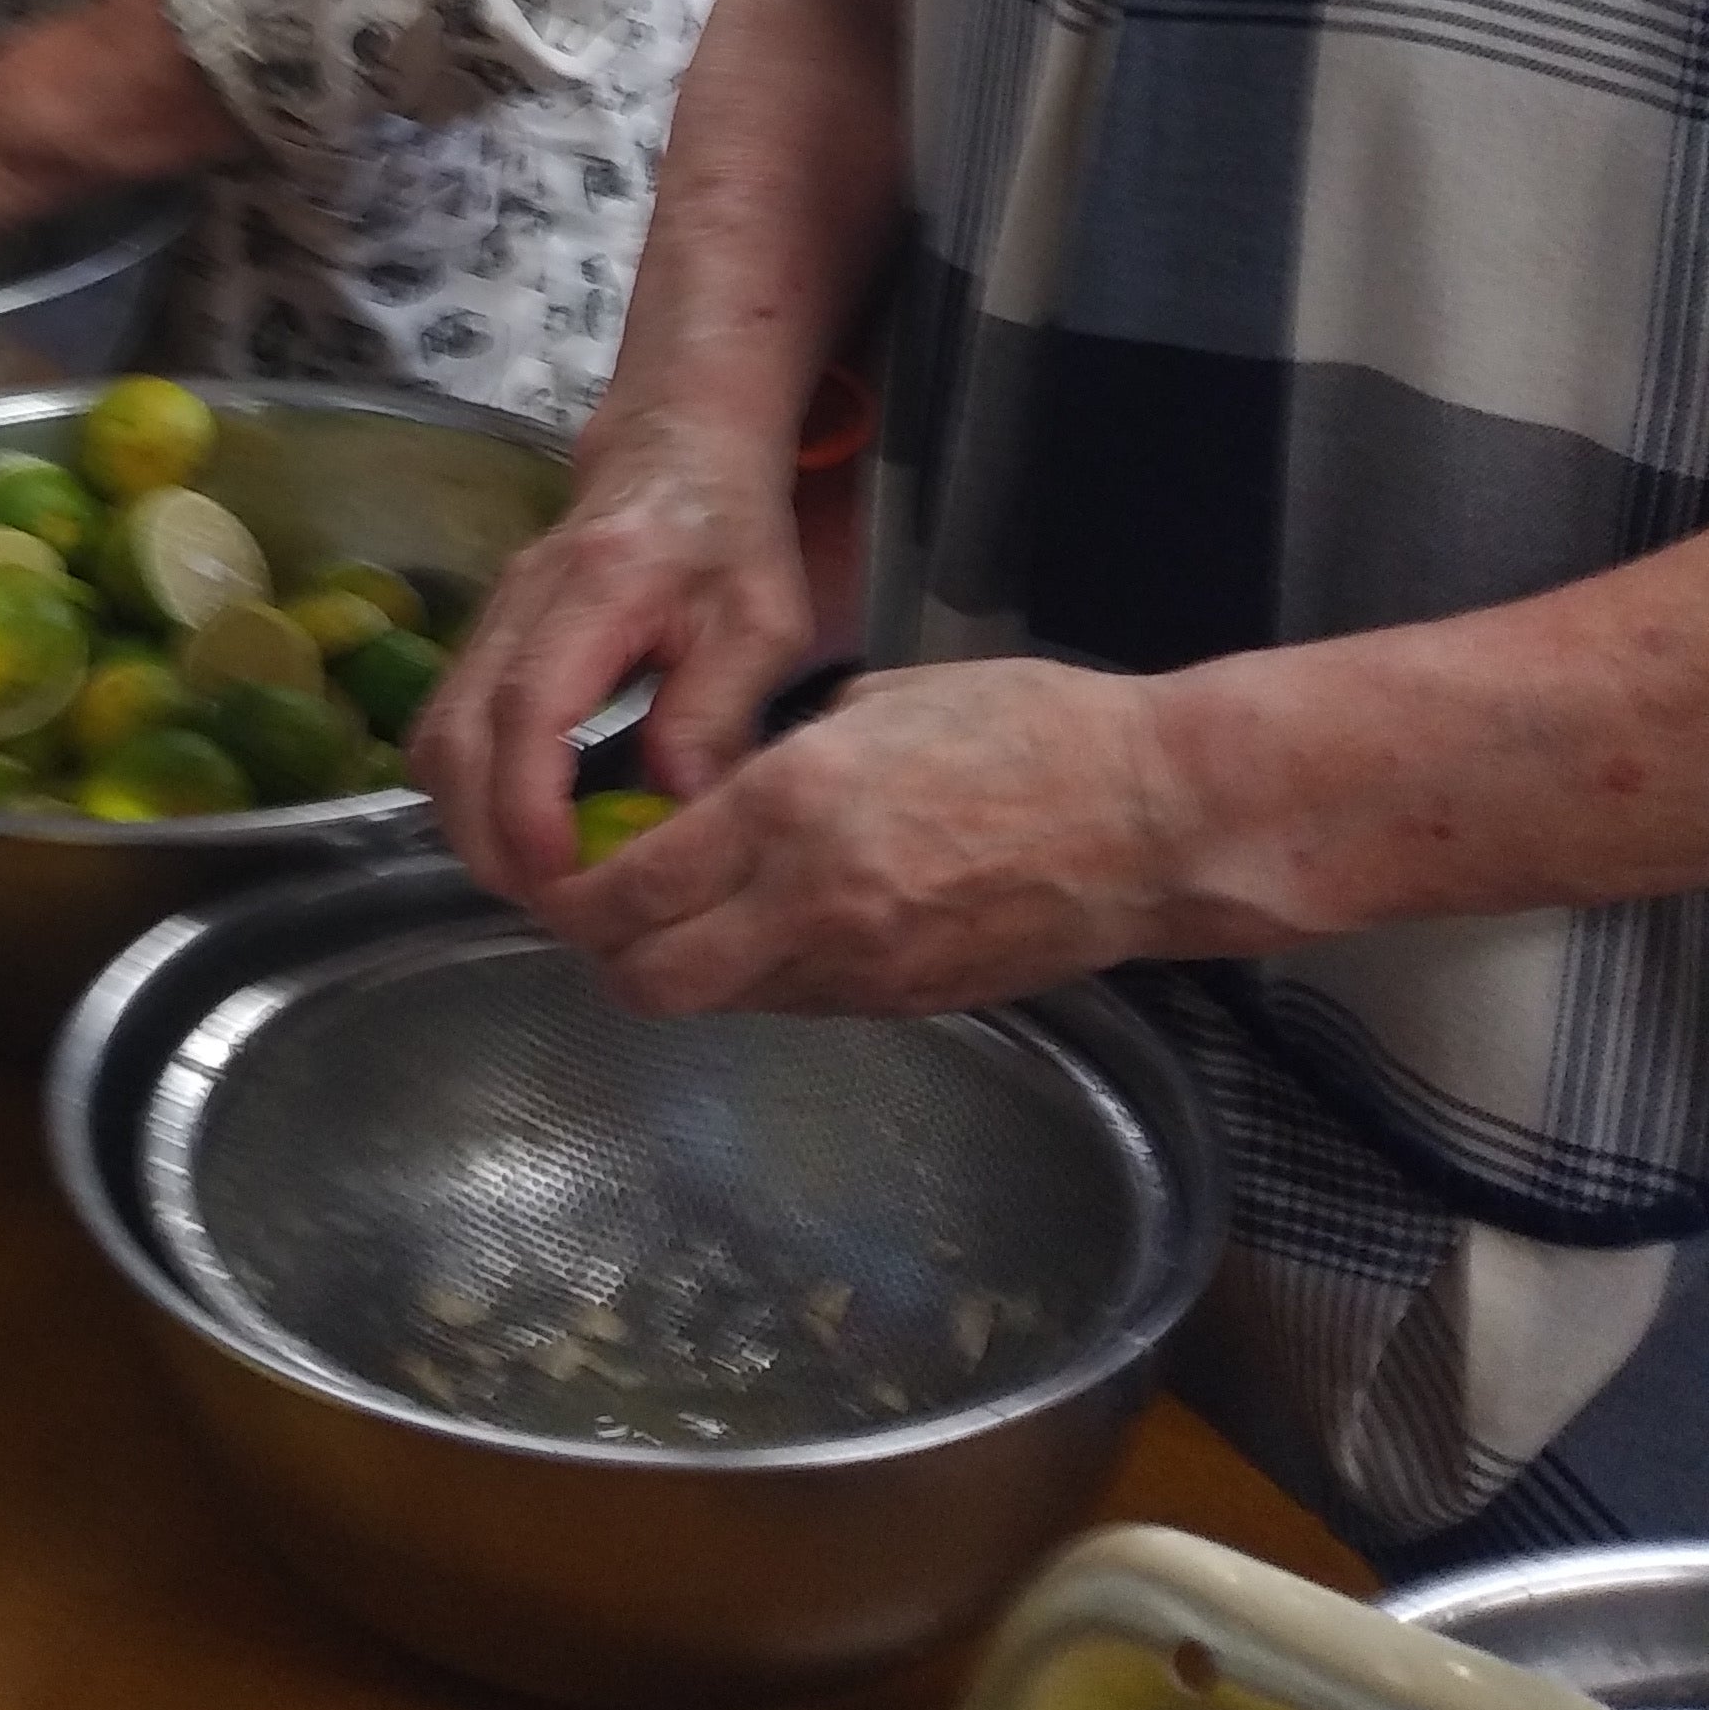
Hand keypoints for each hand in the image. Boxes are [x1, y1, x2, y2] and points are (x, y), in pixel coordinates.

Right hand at [415, 411, 815, 904]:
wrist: (677, 448)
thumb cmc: (730, 533)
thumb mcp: (762, 619)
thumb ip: (719, 710)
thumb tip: (675, 812)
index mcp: (596, 586)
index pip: (530, 705)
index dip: (529, 802)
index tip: (560, 877)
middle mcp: (520, 599)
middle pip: (455, 732)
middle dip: (486, 836)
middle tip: (550, 905)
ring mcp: (490, 616)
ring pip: (434, 735)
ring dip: (468, 821)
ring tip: (537, 878)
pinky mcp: (484, 637)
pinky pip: (444, 726)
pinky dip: (467, 791)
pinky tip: (522, 828)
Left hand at [528, 658, 1191, 1017]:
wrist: (1152, 820)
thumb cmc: (1026, 729)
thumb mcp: (876, 703)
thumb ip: (782, 762)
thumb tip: (717, 798)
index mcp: (792, 808)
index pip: (634, 888)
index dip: (572, 896)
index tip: (556, 875)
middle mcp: (813, 903)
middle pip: (652, 981)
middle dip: (606, 956)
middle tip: (598, 913)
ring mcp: (862, 967)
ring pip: (720, 1002)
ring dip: (683, 969)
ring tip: (681, 916)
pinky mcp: (906, 1006)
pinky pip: (795, 1003)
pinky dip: (759, 976)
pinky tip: (771, 925)